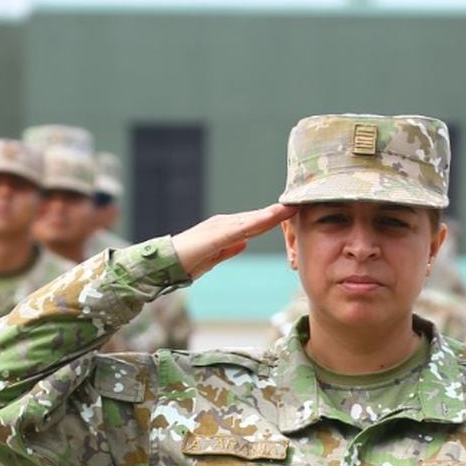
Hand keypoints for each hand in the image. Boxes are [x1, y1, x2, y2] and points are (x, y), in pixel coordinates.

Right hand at [172, 204, 296, 279]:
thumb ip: (229, 249)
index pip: (256, 223)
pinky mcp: (215, 235)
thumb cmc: (186, 261)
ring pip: (253, 219)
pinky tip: (271, 218)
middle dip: (279, 211)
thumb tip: (245, 243)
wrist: (163, 264)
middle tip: (302, 202)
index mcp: (226, 230)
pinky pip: (241, 228)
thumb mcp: (213, 257)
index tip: (295, 212)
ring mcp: (220, 227)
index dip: (275, 217)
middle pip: (258, 217)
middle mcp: (225, 223)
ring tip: (293, 207)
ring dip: (273, 214)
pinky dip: (257, 222)